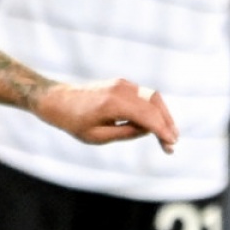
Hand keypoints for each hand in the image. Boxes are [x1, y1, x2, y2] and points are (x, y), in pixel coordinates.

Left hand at [35, 79, 177, 152]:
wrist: (57, 100)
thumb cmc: (73, 121)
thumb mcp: (98, 136)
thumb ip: (126, 133)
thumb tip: (149, 130)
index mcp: (113, 103)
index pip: (147, 116)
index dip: (162, 131)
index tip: (172, 145)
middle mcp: (121, 89)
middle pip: (155, 104)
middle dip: (167, 124)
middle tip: (173, 144)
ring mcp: (122, 84)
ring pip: (152, 97)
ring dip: (163, 115)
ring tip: (168, 135)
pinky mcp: (121, 84)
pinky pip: (144, 95)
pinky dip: (154, 109)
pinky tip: (156, 124)